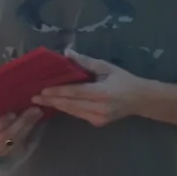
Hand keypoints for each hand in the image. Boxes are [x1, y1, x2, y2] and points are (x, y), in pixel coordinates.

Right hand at [0, 107, 41, 154]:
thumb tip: (1, 95)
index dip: (0, 123)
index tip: (12, 114)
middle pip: (5, 135)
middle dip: (22, 122)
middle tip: (34, 110)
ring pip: (15, 140)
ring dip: (28, 127)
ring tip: (38, 113)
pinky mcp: (4, 152)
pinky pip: (19, 144)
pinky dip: (28, 132)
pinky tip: (34, 122)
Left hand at [32, 51, 151, 127]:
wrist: (142, 100)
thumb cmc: (124, 81)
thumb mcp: (106, 67)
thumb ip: (86, 62)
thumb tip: (67, 53)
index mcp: (102, 93)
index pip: (74, 93)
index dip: (57, 91)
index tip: (42, 89)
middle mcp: (100, 108)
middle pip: (70, 104)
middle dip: (52, 100)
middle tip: (35, 97)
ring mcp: (100, 117)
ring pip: (72, 111)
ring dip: (57, 105)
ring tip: (41, 101)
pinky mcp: (99, 122)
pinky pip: (78, 115)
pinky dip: (67, 109)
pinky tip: (56, 104)